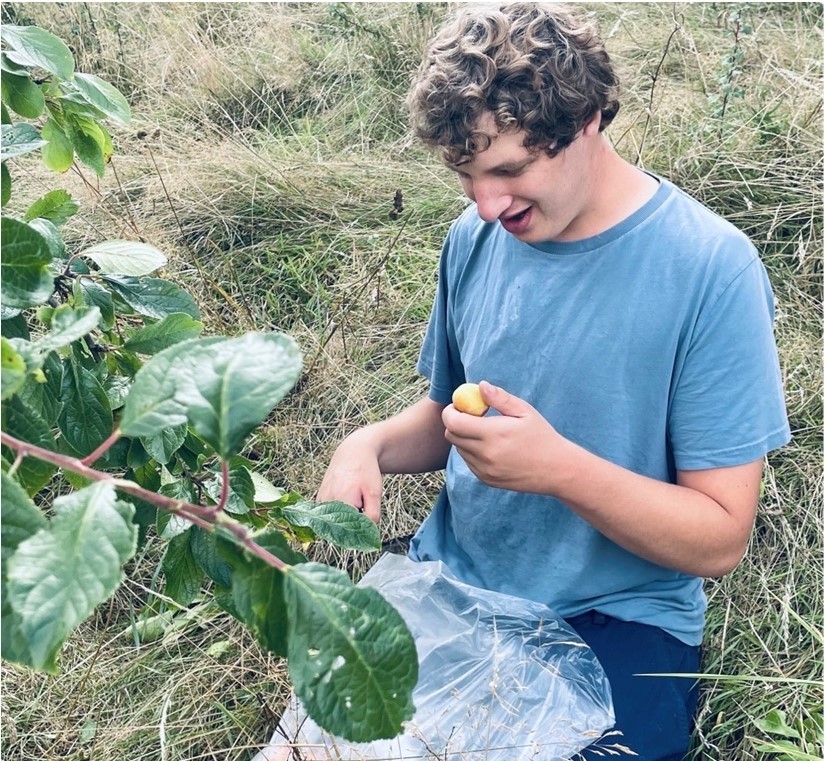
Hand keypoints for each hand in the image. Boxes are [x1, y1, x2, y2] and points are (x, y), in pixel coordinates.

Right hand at [316, 431, 382, 523]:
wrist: (352, 453)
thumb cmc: (365, 471)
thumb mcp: (375, 493)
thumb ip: (372, 516)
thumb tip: (368, 536)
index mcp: (341, 502)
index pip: (351, 531)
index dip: (361, 528)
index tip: (366, 515)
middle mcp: (325, 503)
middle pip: (341, 527)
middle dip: (353, 521)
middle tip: (360, 500)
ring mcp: (319, 502)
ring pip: (334, 522)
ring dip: (345, 516)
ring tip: (352, 496)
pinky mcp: (317, 501)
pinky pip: (328, 515)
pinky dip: (338, 511)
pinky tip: (345, 497)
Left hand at [441, 381, 569, 493]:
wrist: (557, 470)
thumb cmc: (542, 436)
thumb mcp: (525, 411)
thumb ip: (500, 398)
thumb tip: (480, 386)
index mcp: (493, 434)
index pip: (453, 422)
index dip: (451, 411)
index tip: (459, 405)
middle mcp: (485, 454)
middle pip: (451, 436)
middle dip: (455, 423)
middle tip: (469, 415)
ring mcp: (485, 470)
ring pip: (459, 449)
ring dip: (464, 437)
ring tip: (485, 431)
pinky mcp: (487, 480)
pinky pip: (469, 462)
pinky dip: (472, 452)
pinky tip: (491, 447)